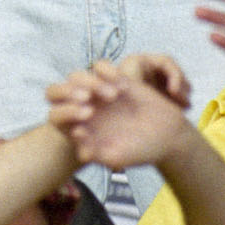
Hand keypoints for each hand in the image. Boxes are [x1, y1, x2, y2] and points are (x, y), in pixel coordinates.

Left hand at [43, 55, 201, 172]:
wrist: (168, 136)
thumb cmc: (141, 150)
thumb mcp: (117, 158)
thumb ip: (94, 152)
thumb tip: (75, 134)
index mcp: (78, 128)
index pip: (56, 117)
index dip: (65, 115)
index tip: (87, 118)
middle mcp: (82, 108)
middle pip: (56, 93)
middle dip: (69, 94)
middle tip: (91, 104)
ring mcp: (96, 92)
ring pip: (76, 76)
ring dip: (90, 82)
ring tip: (114, 96)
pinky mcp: (113, 78)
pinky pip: (98, 66)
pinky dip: (106, 71)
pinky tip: (122, 85)